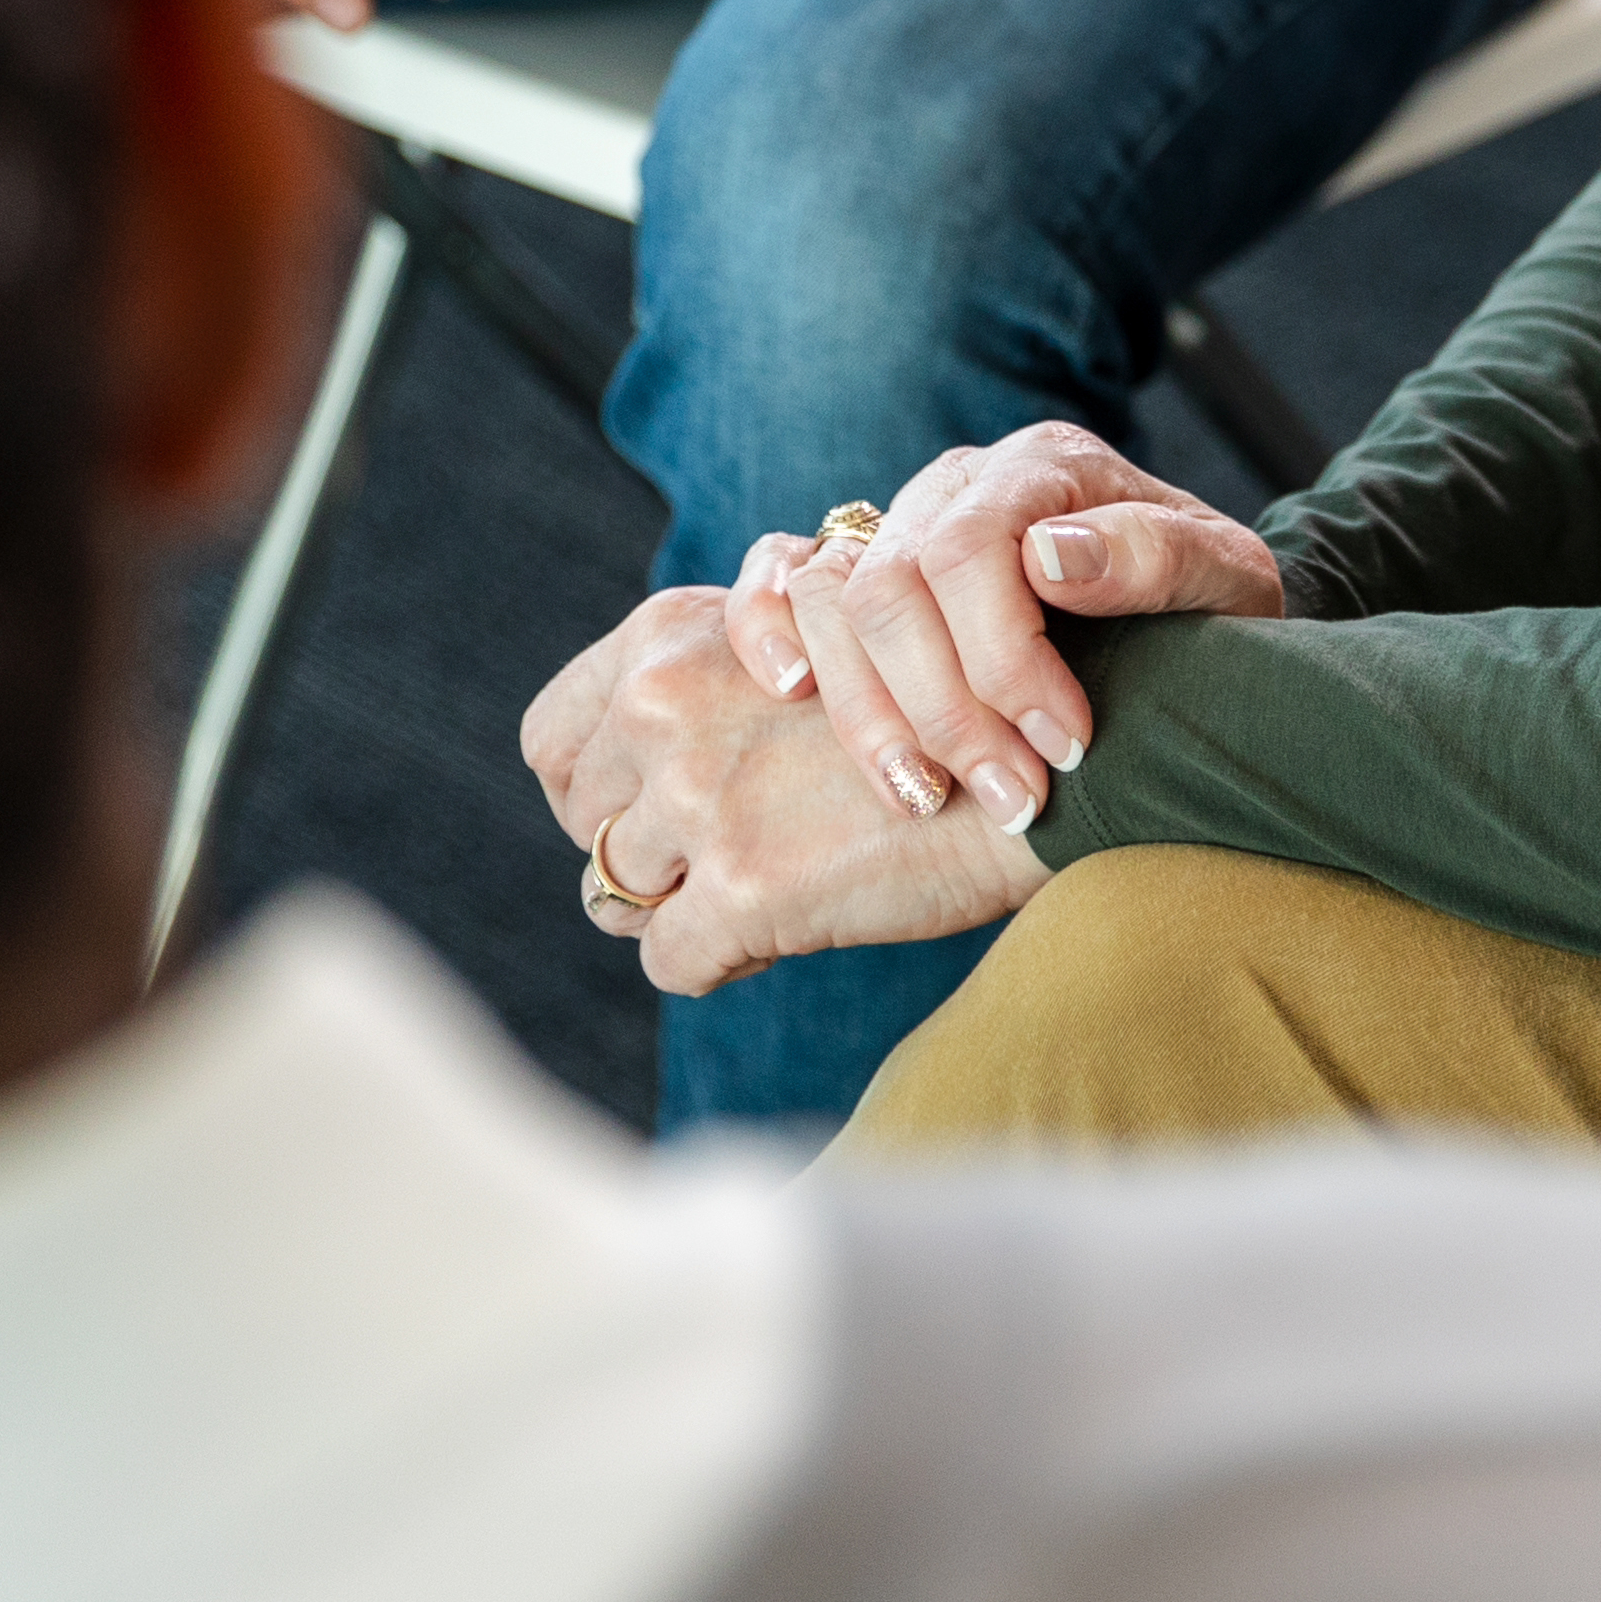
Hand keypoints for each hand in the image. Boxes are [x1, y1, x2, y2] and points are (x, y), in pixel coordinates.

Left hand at [525, 583, 1051, 996]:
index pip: (550, 737)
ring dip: (681, 905)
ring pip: (613, 897)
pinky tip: (796, 924)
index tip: (645, 811)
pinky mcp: (745, 888)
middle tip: (716, 861)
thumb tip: (631, 775)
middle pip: (576, 822)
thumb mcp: (801, 644)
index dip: (588, 787)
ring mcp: (699, 799)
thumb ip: (710, 683)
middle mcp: (665, 706)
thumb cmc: (939, 698)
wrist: (1050, 745)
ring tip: (771, 885)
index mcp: (671, 637)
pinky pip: (672, 964)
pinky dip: (722, 960)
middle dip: (634, 852)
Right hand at [719, 424, 1293, 828]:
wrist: (1192, 609)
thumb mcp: (1226, 578)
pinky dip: (766, 629)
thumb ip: (1155, 556)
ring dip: (869, 714)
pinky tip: (796, 695)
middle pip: (893, 587)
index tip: (1064, 748)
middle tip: (1013, 802)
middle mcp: (958, 485)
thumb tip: (1052, 555)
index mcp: (1044, 468)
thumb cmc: (1210, 600)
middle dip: (946, 713)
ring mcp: (898, 521)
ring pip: (829, 598)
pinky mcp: (858, 566)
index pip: (974, 551)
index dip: (1004, 660)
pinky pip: (776, 573)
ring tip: (929, 799)